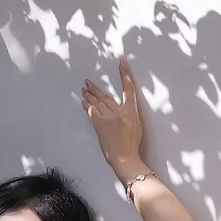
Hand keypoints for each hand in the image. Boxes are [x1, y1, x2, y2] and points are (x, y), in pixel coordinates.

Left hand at [81, 57, 145, 177]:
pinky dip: (86, 106)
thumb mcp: (137, 127)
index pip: (129, 88)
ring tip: (83, 90)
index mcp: (132, 111)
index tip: (122, 63)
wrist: (125, 157)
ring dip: (89, 96)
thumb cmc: (132, 146)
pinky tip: (83, 102)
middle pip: (105, 96)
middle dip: (96, 89)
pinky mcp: (100, 123)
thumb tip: (121, 111)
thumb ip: (129, 116)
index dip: (125, 74)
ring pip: (97, 102)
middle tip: (87, 82)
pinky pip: (91, 110)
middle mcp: (120, 111)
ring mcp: (109, 116)